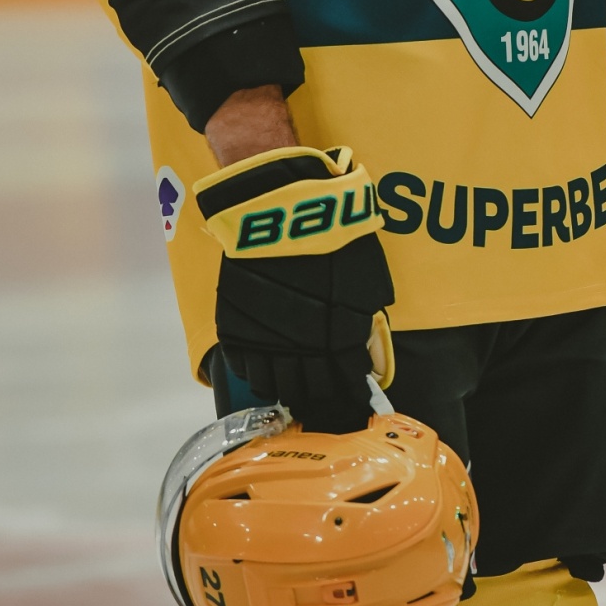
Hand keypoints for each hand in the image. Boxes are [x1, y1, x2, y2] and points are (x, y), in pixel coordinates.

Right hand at [195, 145, 394, 432]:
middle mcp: (302, 352)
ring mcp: (265, 344)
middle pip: (310, 391)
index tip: (352, 394)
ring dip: (287, 387)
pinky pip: (246, 369)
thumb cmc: (331, 237)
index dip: (351, 392)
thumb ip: (367, 321)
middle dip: (321, 393)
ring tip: (294, 382)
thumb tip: (370, 356)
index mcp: (340, 340)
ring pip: (276, 387)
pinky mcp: (236, 331)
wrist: (278, 211)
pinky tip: (267, 366)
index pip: (346, 384)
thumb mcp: (365, 279)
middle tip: (322, 390)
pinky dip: (258, 373)